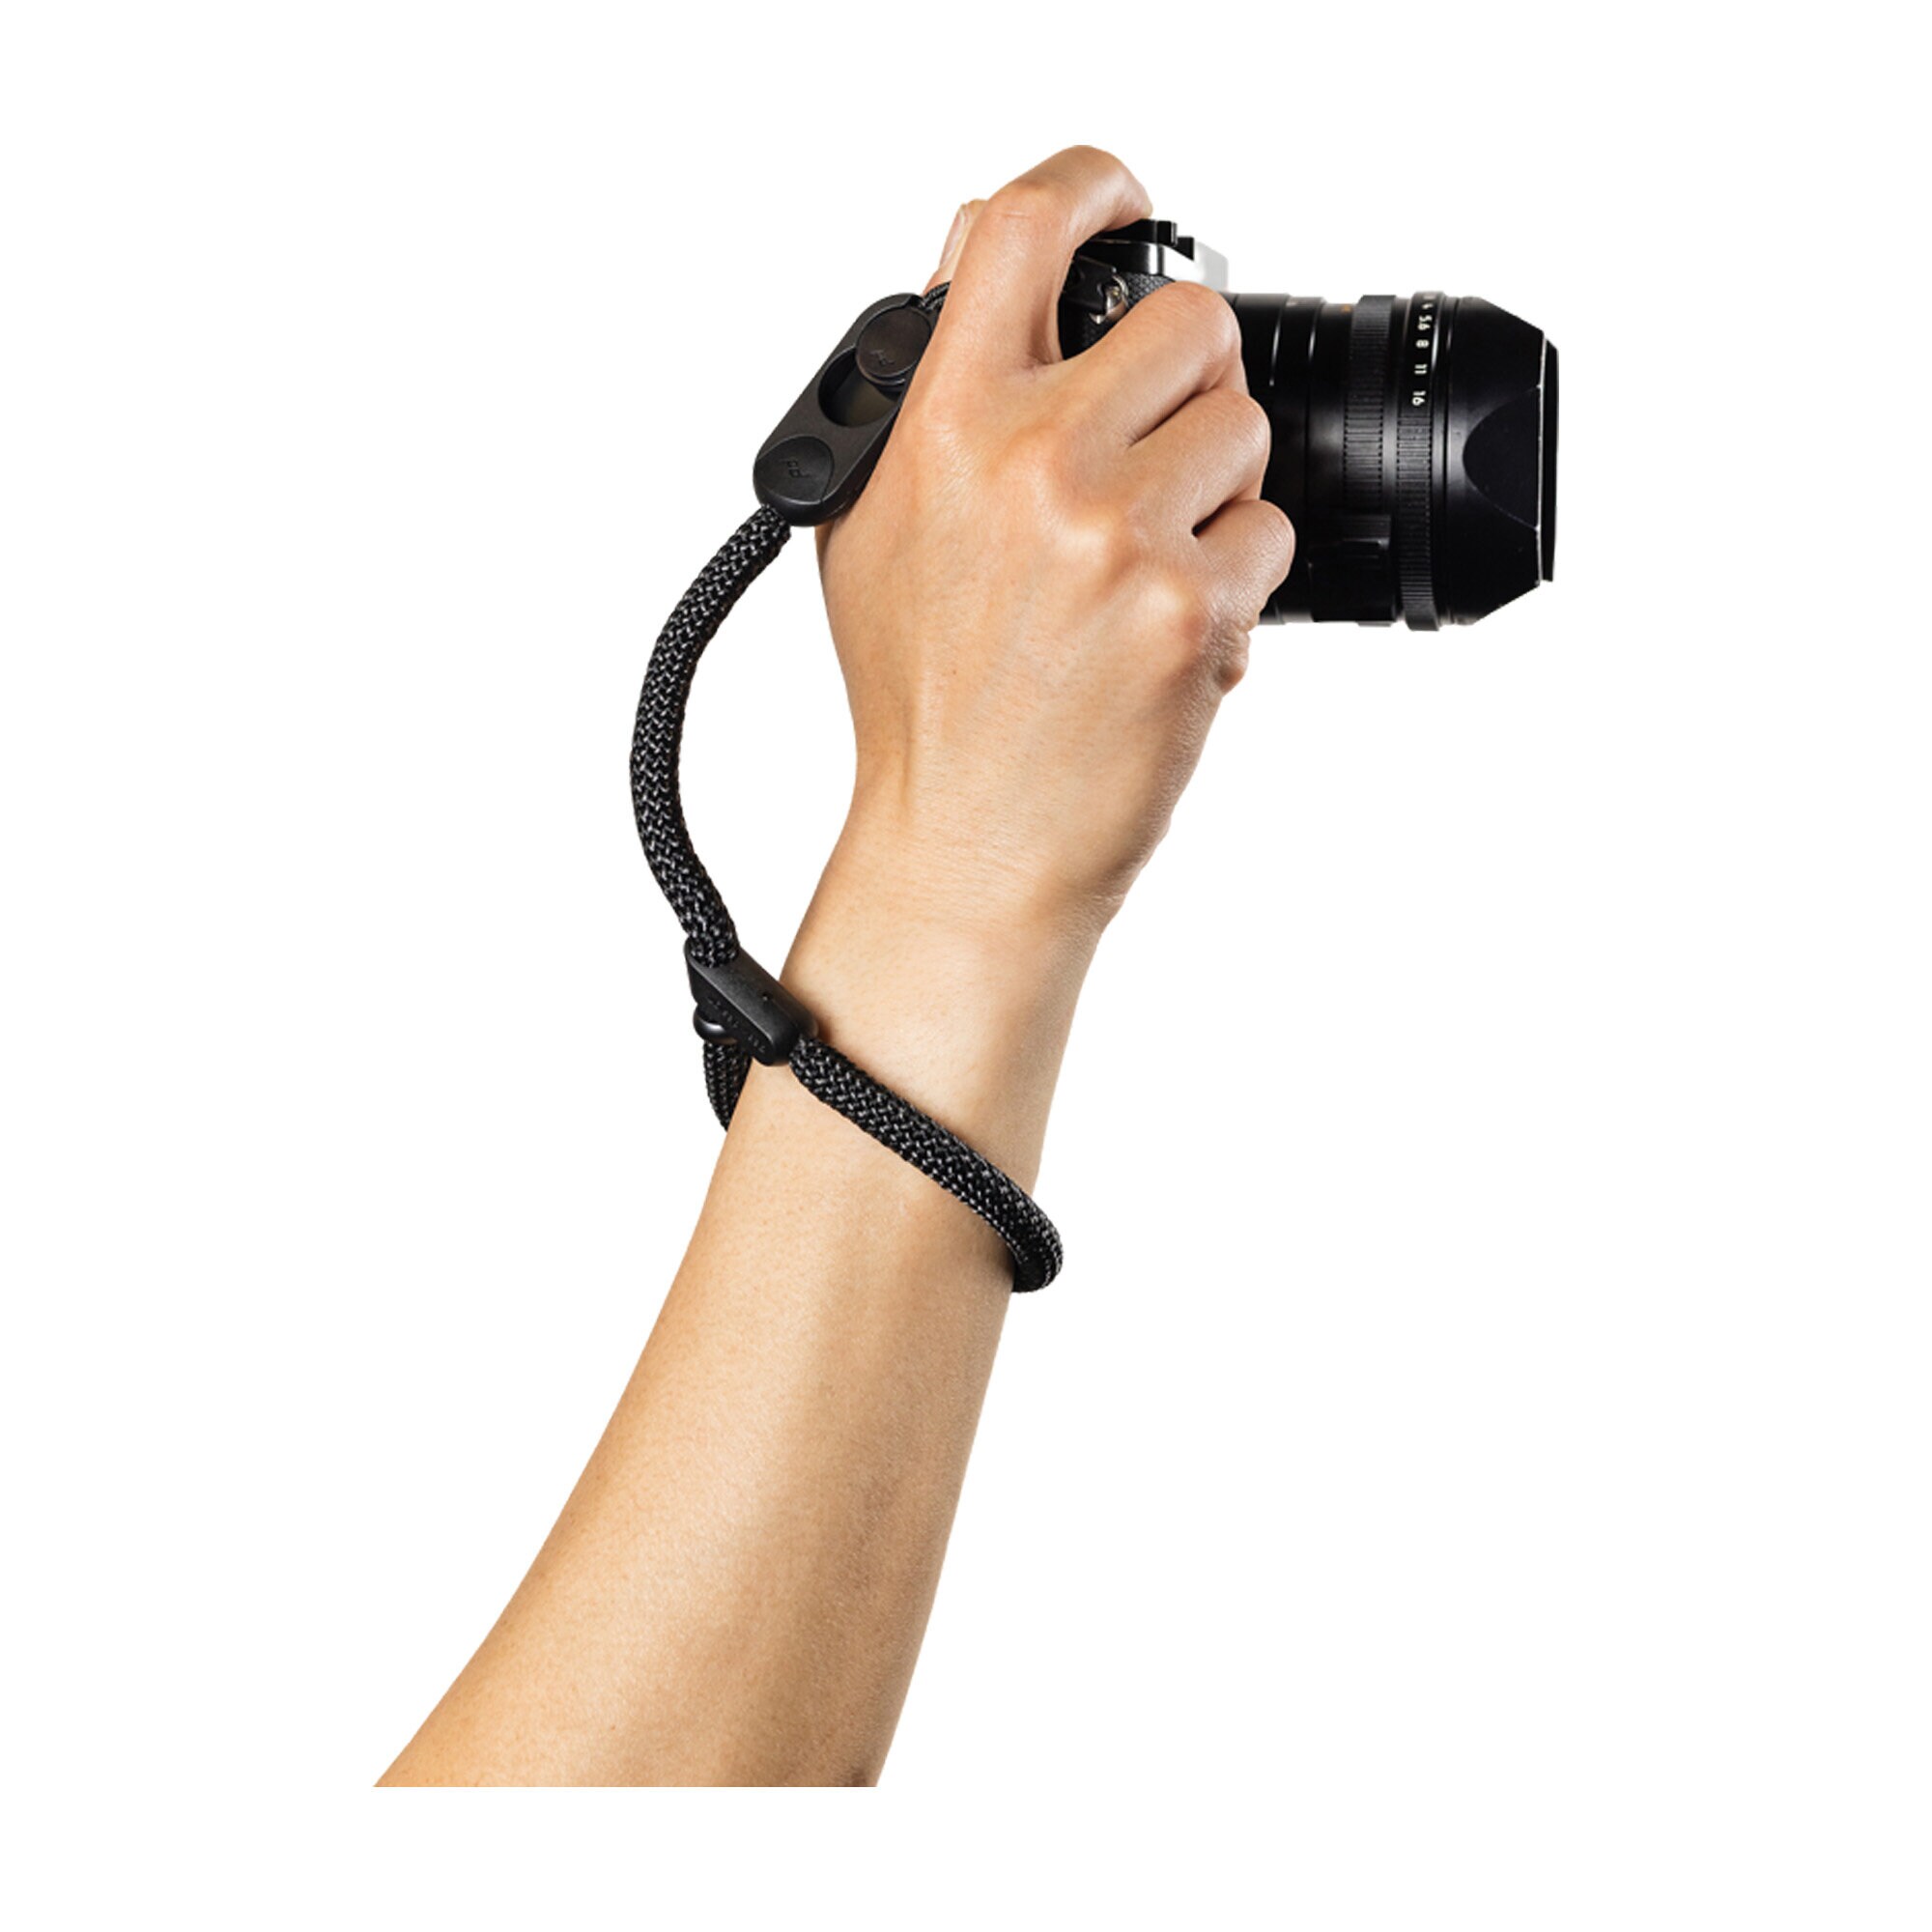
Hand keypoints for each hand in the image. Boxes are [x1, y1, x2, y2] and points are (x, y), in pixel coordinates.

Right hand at [815, 146, 1293, 949]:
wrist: (967, 846)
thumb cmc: (920, 704)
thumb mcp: (867, 530)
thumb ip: (925, 400)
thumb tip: (979, 277)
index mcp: (941, 425)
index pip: (1022, 226)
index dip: (1090, 187)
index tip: (1123, 204)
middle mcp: (1030, 462)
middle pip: (1187, 321)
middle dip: (1188, 380)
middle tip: (1157, 446)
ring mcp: (1118, 534)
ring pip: (1242, 430)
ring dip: (1215, 489)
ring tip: (1148, 564)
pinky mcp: (1191, 609)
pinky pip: (1269, 535)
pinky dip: (1235, 581)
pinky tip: (1167, 632)